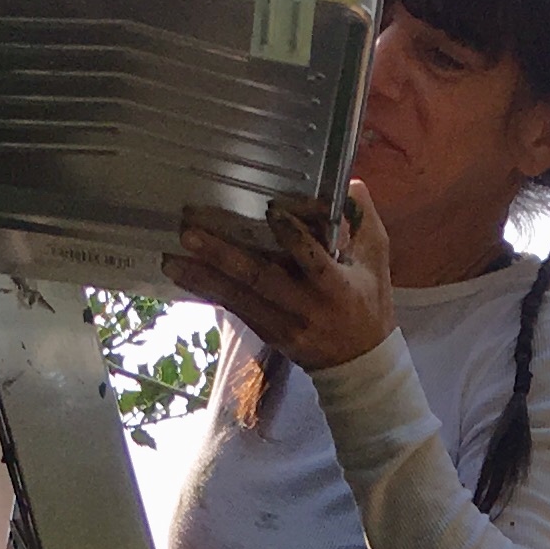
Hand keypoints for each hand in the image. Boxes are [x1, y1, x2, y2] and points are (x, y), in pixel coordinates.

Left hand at [169, 181, 394, 371]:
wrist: (360, 365)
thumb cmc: (370, 304)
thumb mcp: (378, 260)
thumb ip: (364, 221)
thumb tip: (349, 182)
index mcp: (336, 287)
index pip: (313, 261)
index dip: (293, 238)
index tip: (271, 212)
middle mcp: (306, 308)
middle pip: (261, 280)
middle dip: (223, 257)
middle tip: (189, 234)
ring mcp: (285, 325)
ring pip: (240, 299)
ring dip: (203, 279)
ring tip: (171, 259)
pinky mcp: (269, 335)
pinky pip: (236, 311)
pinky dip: (210, 293)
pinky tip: (185, 278)